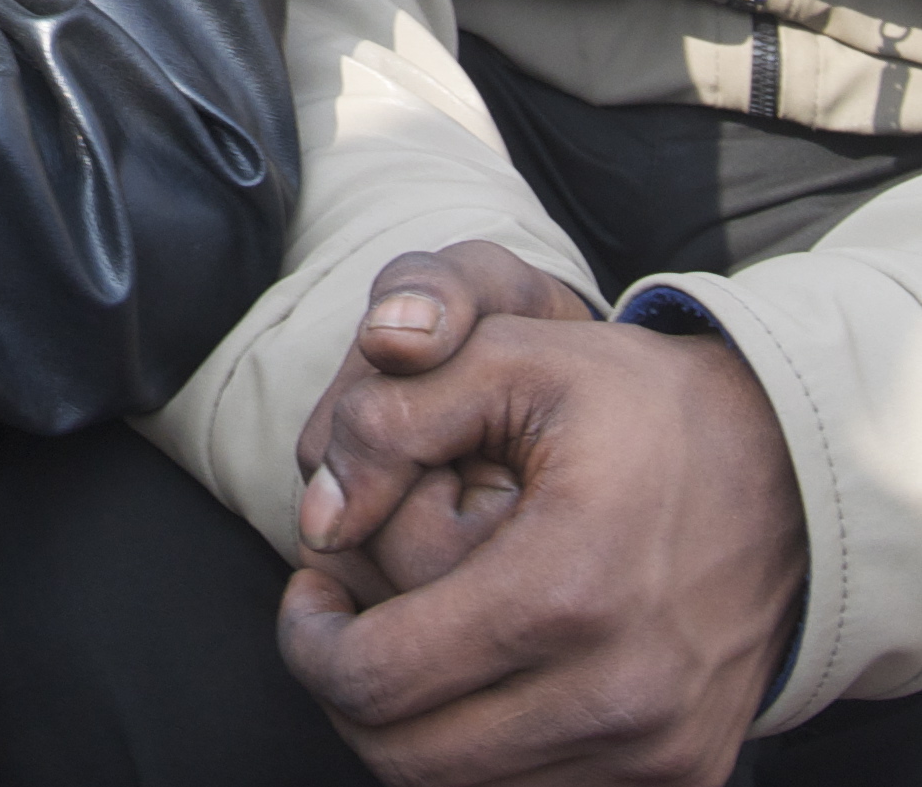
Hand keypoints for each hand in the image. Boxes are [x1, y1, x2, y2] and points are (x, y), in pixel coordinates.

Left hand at [280, 292, 806, 783]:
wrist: (790, 471)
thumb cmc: (638, 403)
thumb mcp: (512, 355)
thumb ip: (390, 417)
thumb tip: (320, 518)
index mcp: (564, 592)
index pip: (376, 680)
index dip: (309, 639)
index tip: (307, 584)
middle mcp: (614, 698)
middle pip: (409, 758)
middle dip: (347, 688)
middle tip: (337, 615)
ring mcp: (655, 752)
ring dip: (413, 724)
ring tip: (404, 635)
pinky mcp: (682, 777)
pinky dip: (487, 750)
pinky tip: (476, 673)